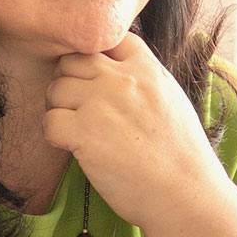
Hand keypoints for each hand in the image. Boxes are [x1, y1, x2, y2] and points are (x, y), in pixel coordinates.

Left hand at [42, 33, 224, 230]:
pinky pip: (49, 121)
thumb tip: (111, 72)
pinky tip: (74, 148)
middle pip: (72, 60)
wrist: (187, 196)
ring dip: (59, 109)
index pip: (106, 40)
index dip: (95, 60)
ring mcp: (102, 104)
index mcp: (147, 68)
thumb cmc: (182, 157)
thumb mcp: (171, 100)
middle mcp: (123, 80)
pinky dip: (55, 136)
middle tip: (79, 110)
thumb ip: (143, 80)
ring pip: (55, 89)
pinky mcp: (85, 133)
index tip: (98, 85)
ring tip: (77, 131)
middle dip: (69, 83)